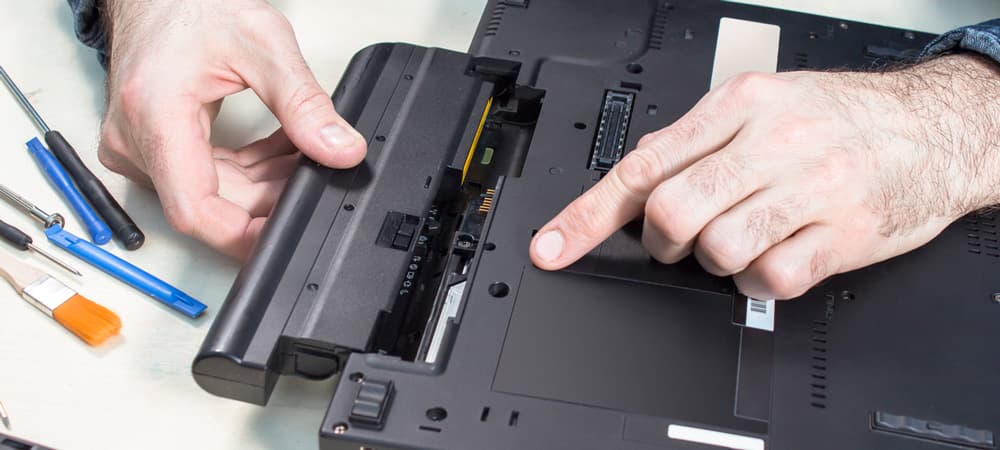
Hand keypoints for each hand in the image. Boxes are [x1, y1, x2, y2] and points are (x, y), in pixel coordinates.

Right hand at [98, 0, 365, 259]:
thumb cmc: (193, 3)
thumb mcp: (264, 46)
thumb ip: (305, 105)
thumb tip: (341, 151)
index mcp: (154, 116)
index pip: (195, 210)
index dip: (244, 236)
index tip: (286, 237)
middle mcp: (136, 140)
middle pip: (212, 204)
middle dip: (272, 199)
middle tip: (317, 174)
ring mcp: (140, 147)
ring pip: (214, 194)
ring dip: (266, 182)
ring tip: (305, 154)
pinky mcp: (153, 146)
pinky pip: (207, 175)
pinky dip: (250, 169)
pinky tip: (281, 150)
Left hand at [530, 54, 999, 298]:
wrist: (933, 128)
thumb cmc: (839, 118)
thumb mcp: (763, 103)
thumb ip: (697, 140)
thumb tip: (638, 176)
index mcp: (739, 107)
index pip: (642, 165)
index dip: (586, 215)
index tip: (552, 247)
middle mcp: (769, 143)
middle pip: (671, 213)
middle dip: (664, 242)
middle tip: (683, 239)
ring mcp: (808, 189)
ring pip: (717, 250)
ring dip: (716, 260)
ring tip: (742, 240)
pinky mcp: (842, 235)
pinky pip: (771, 279)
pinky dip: (759, 281)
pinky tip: (775, 257)